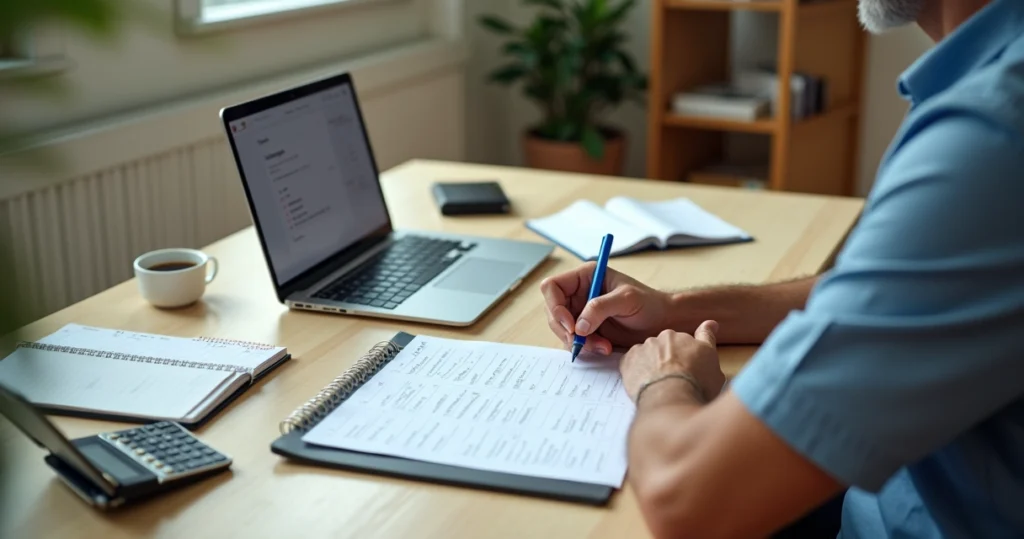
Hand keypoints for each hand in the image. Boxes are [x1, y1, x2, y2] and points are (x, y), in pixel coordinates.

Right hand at [541, 263, 676, 353]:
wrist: (662, 323)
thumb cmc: (649, 303)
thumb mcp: (626, 299)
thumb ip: (600, 308)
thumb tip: (578, 326)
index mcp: (585, 277)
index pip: (552, 287)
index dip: (555, 306)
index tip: (570, 324)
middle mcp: (579, 293)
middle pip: (553, 311)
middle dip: (566, 330)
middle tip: (582, 342)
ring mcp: (581, 313)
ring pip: (562, 330)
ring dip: (578, 342)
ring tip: (602, 346)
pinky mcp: (587, 330)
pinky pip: (574, 341)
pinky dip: (585, 348)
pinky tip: (605, 348)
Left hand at [620, 322, 724, 402]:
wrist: (670, 398)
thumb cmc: (696, 384)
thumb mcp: (713, 362)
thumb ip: (708, 339)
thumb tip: (710, 323)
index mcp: (684, 337)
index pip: (686, 341)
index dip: (687, 354)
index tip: (687, 364)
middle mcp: (663, 338)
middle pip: (665, 346)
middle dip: (668, 359)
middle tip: (673, 378)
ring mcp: (644, 348)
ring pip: (647, 353)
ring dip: (650, 364)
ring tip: (657, 384)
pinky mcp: (627, 360)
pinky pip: (630, 363)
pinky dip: (635, 371)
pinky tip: (643, 383)